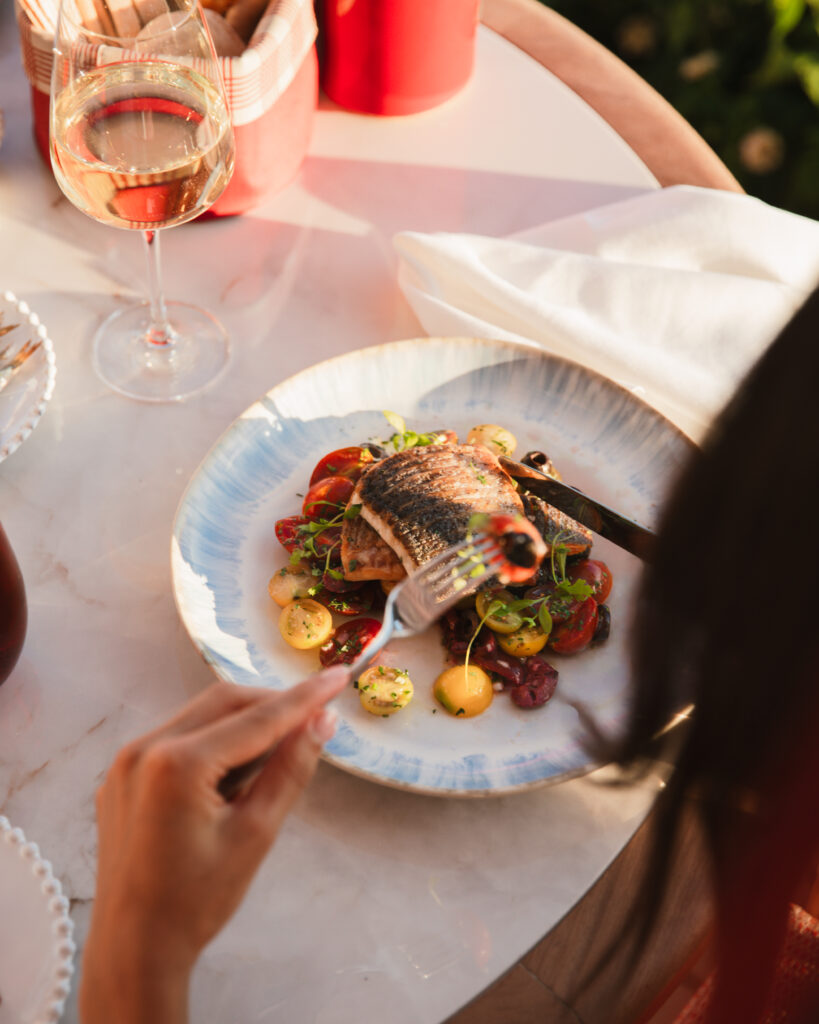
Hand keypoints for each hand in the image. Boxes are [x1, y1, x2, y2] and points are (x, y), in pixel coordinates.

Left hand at [79, 667, 348, 1023]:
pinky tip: (236, 770)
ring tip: (279, 748)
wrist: (133, 949)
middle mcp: (143, 748)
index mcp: (177, 763)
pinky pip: (176, 739)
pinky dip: (213, 741)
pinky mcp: (121, 775)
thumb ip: (290, 769)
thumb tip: (324, 721)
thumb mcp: (256, 833)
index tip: (339, 676)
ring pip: (200, 716)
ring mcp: (126, 761)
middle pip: (224, 702)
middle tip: (316, 713)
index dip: (304, 697)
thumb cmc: (197, 901)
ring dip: (243, 722)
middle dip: (273, 704)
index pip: (257, 717)